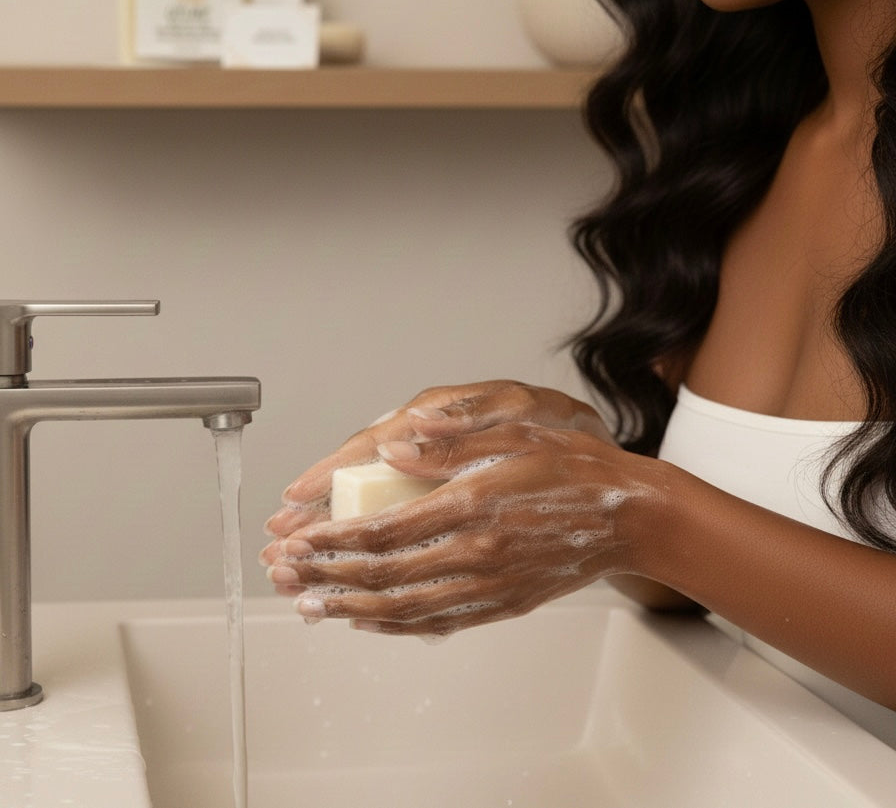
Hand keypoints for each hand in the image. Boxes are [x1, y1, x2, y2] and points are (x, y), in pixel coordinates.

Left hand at [261, 395, 660, 636]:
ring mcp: (489, 585)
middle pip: (384, 577)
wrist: (629, 517)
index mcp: (473, 507)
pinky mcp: (501, 604)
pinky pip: (438, 623)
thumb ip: (449, 444)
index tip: (300, 540)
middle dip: (327, 578)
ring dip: (351, 610)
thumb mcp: (513, 434)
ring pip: (404, 609)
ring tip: (311, 608)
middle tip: (288, 578)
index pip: (385, 532)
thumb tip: (393, 448)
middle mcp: (477, 554)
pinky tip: (370, 623)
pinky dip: (396, 627)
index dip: (334, 540)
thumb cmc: (575, 471)